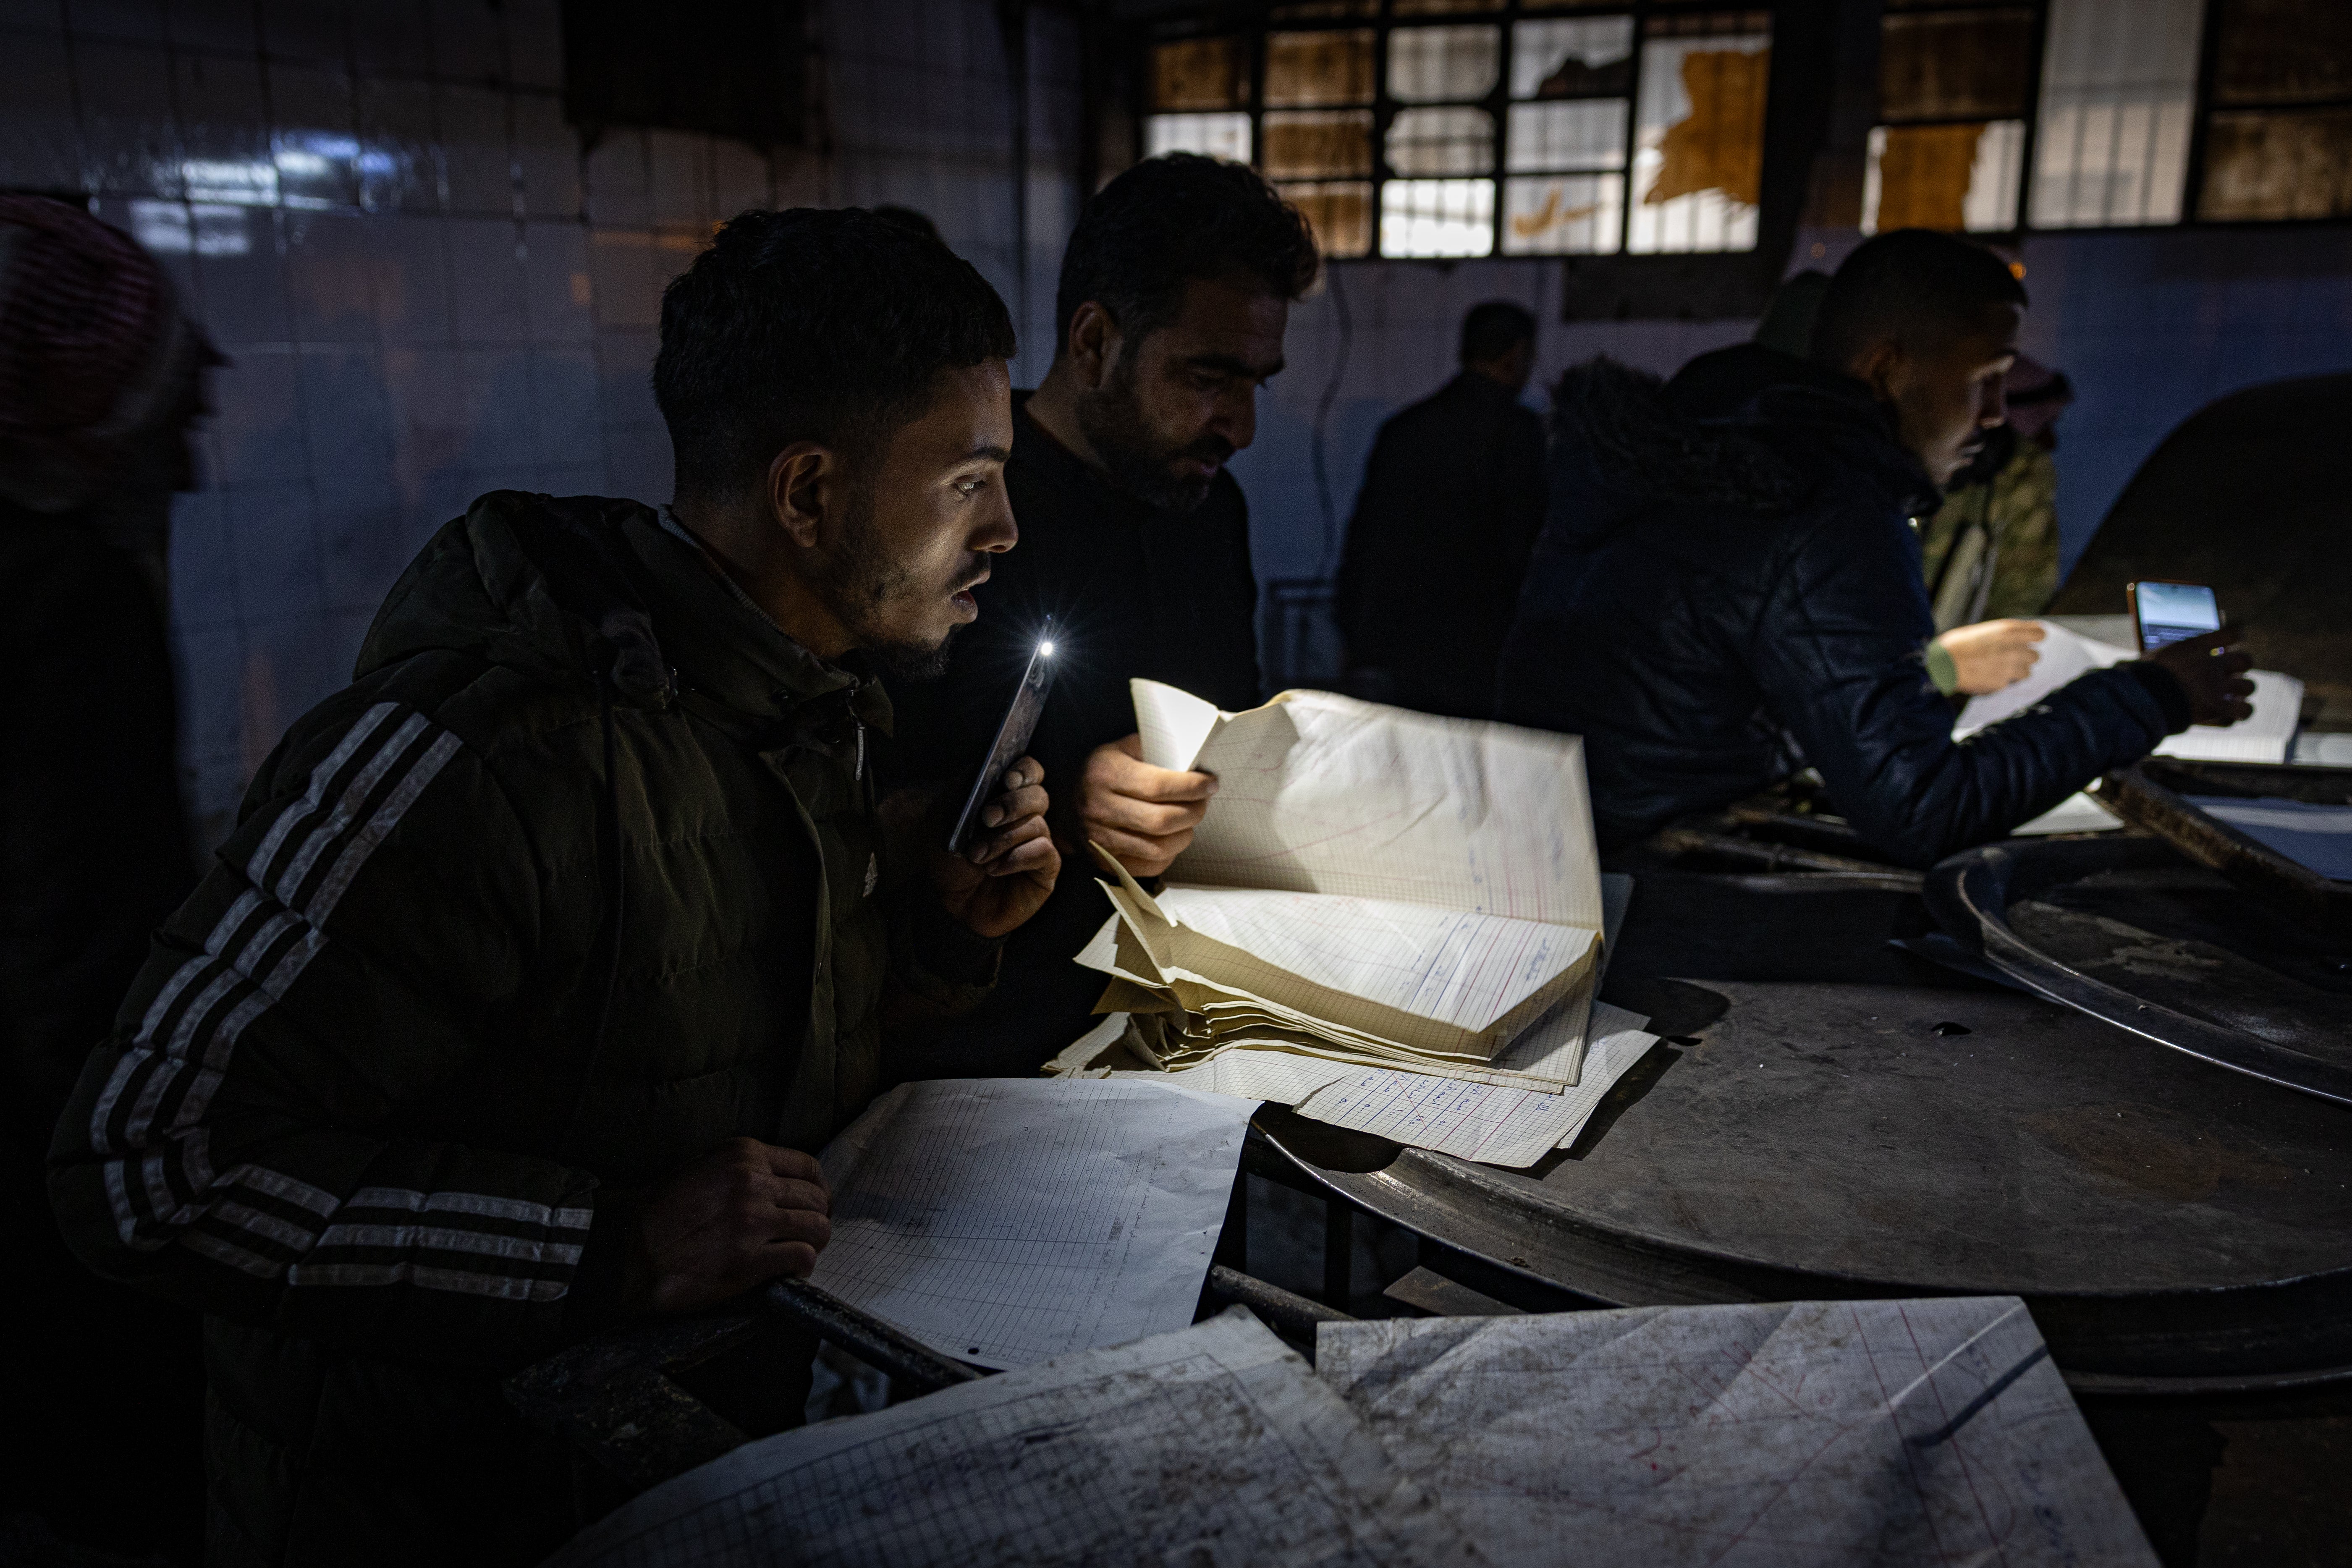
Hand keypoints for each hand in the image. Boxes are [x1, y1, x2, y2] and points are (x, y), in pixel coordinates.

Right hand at [632, 1139, 830, 1314]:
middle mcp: (753, 1183)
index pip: (808, 1167)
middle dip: (818, 1217)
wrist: (628, 1252)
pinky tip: (791, 1270)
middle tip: (809, 1233)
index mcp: (743, 1156)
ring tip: (802, 1251)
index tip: (815, 1204)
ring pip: (817, 1227)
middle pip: (816, 1199)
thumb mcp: (701, 1168)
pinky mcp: (749, 1260)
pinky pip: (801, 1257)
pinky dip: (803, 1266)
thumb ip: (741, 1169)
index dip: (818, 1189)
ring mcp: (753, 1221)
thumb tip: (779, 1183)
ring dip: (814, 1242)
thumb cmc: (660, 1213)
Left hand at [931, 756, 1058, 938]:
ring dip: (1004, 840)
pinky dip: (1018, 858)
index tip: (1007, 780)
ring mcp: (1038, 842)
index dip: (1024, 771)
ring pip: (1038, 825)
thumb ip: (972, 797)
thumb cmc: (950, 860)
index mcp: (1005, 797)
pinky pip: (1044, 852)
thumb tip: (994, 777)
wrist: (950, 902)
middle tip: (986, 819)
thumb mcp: (949, 823)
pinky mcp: (1045, 869)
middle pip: (1038, 795)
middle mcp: (1026, 817)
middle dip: (1012, 804)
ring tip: (978, 856)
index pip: (1029, 772)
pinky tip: (995, 869)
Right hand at [1080, 733, 1218, 878]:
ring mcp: (1101, 839)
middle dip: (1194, 812)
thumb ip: (1154, 749)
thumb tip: (1193, 758)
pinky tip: (1172, 838)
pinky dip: (1169, 855)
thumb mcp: (1121, 749)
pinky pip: (1150, 866)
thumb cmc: (1102, 772)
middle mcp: (1100, 808)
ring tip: (1189, 820)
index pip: (1158, 786)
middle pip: (1162, 821)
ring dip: (1185, 835)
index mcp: (1106, 774)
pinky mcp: (1106, 861)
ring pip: (1159, 848)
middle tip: (1203, 802)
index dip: (1191, 787)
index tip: (1210, 783)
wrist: (1064, 803)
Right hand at [1936, 619, 2044, 695]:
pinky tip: (1986, 677)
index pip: (2040, 633)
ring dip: (2015, 672)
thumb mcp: (1981, 631)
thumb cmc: (1956, 645)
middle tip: (2008, 658)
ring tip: (1998, 670)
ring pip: (2026, 672)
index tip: (2028, 641)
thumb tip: (2010, 639)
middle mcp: (2014, 648)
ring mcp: (2010, 667)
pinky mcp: (2002, 683)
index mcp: (2009, 630)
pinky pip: (2008, 683)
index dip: (2034, 638)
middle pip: (2035, 656)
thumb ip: (2001, 635)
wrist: (1941, 665)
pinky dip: (2001, 681)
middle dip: (2023, 658)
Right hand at [2147, 627, 2255, 726]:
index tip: (2236, 637)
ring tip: (2233, 695)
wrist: (2138, 700)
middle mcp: (2211, 664)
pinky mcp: (2218, 709)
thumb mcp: (2151, 657)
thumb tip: (2171, 657)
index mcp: (2195, 646)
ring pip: (2249, 686)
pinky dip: (2241, 712)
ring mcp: (2217, 687)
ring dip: (2242, 690)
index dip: (2236, 635)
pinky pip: (2243, 710)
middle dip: (2242, 666)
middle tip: (2233, 672)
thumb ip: (2169, 656)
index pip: (2232, 633)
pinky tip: (2233, 713)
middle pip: (2245, 660)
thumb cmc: (2138, 678)